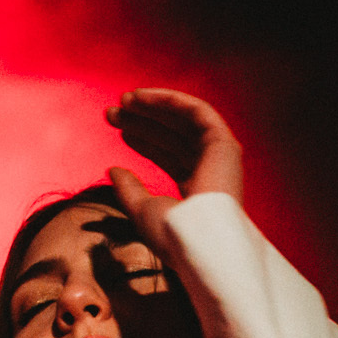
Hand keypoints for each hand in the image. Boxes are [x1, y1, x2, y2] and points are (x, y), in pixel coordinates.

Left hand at [105, 88, 244, 251]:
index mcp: (196, 191)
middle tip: (112, 113)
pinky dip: (170, 100)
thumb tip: (114, 170)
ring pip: (185, 121)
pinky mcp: (224, 144)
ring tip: (123, 100)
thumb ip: (129, 190)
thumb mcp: (142, 210)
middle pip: (175, 137)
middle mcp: (211, 172)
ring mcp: (220, 158)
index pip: (170, 157)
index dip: (145, 141)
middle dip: (144, 121)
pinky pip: (197, 111)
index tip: (118, 129)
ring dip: (154, 107)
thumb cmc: (172, 234)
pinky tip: (142, 97)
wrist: (197, 240)